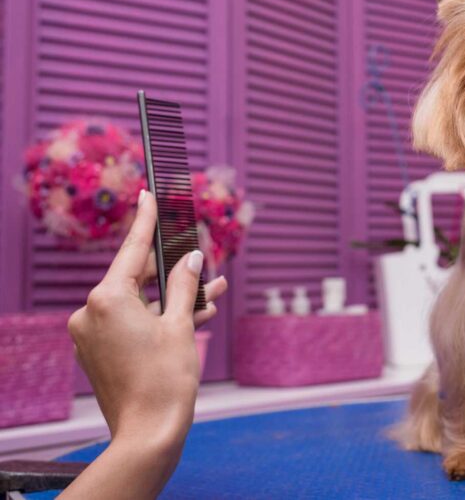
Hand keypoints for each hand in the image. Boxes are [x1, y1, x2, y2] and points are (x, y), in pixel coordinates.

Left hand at [62, 189, 227, 498]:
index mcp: (106, 299)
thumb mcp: (182, 325)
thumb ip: (186, 286)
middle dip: (171, 269)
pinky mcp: (98, 352)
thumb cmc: (165, 379)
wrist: (149, 432)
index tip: (148, 194)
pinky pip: (131, 322)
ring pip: (138, 302)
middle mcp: (90, 313)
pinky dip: (158, 317)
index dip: (145, 220)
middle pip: (135, 277)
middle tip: (198, 254)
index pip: (132, 249)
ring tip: (211, 288)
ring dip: (172, 296)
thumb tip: (191, 259)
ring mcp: (91, 334)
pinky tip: (195, 313)